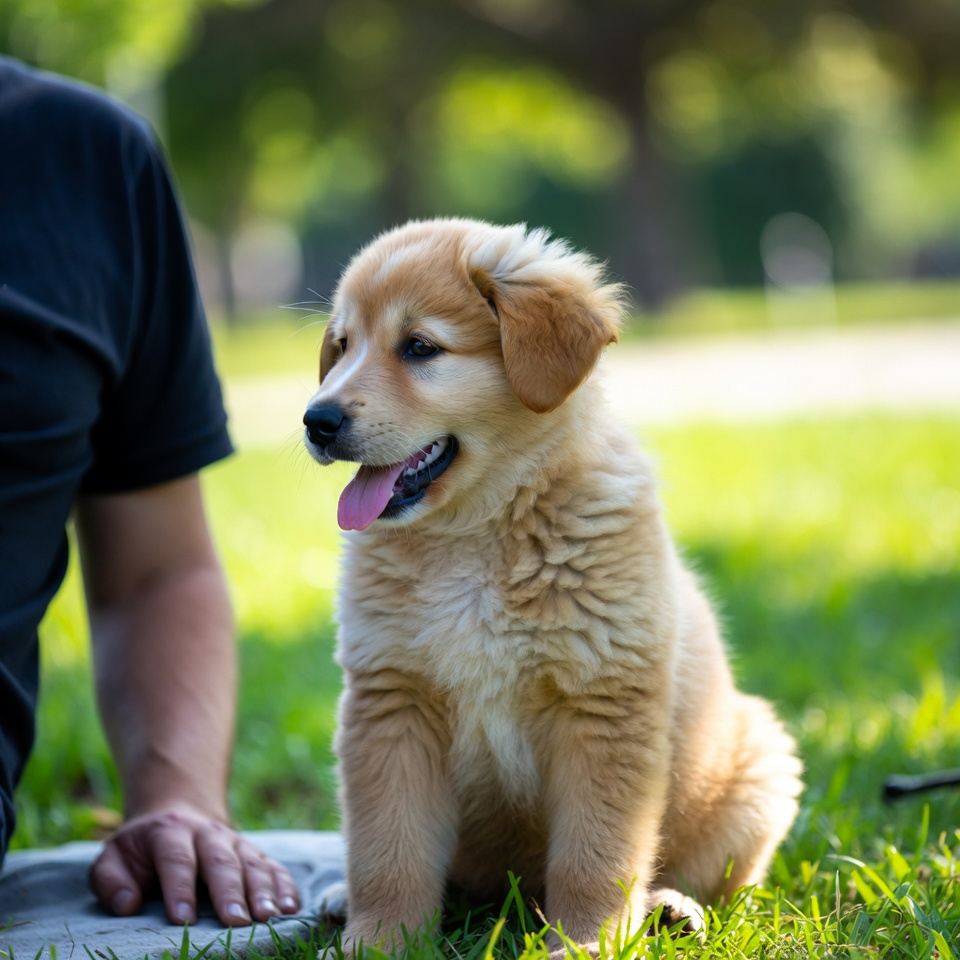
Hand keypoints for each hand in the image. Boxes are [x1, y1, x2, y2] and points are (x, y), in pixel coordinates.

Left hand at [88, 805, 300, 925]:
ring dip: (262, 889)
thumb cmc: (141, 850)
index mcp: (170, 832)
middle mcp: (208, 834)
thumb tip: (128, 904)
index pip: (177, 859)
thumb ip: (111, 880)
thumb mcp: (113, 858)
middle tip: (237, 921)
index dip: (180, 887)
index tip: (183, 920)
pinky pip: (273, 867)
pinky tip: (291, 907)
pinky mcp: (253, 853)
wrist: (177, 814)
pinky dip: (284, 885)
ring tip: (269, 916)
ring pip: (251, 863)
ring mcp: (235, 841)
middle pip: (220, 861)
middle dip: (230, 891)